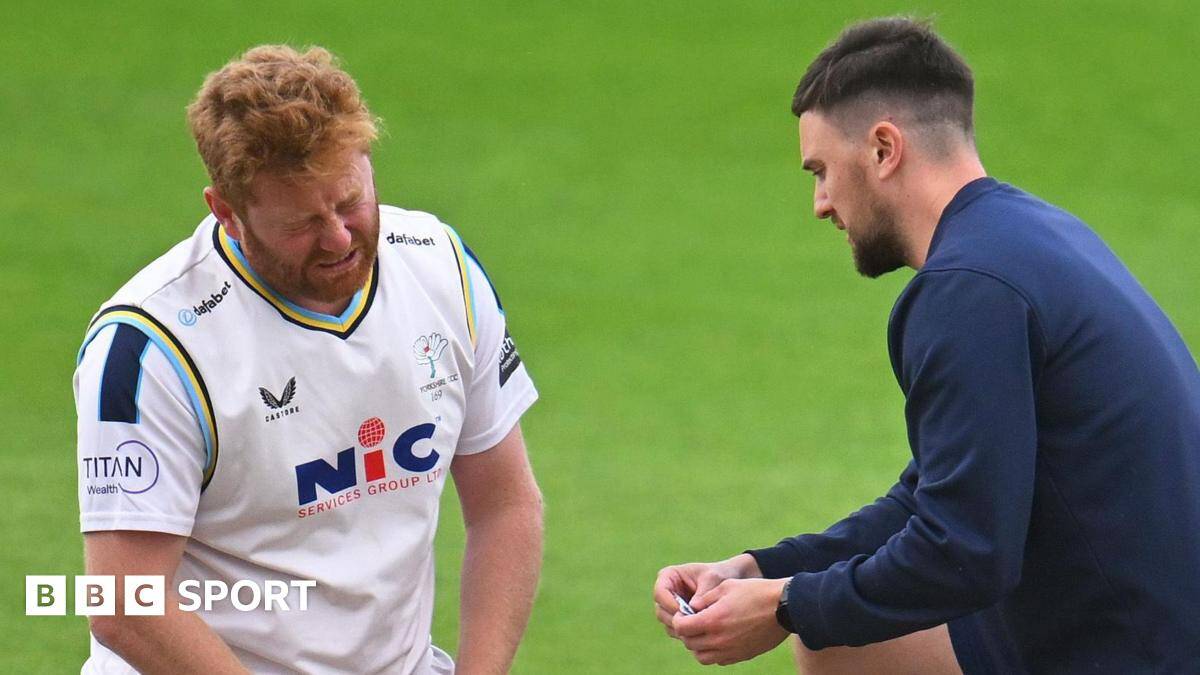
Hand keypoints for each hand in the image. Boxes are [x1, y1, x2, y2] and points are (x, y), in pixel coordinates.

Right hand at [653, 554, 760, 638]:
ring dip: (680, 629)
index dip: (669, 604)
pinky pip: (675, 630)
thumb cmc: (718, 575)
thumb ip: (703, 592)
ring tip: (698, 630)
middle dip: (675, 619)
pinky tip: (700, 633)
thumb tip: (692, 608)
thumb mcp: (712, 579)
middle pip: (660, 610)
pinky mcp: (677, 619)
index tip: (685, 612)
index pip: (660, 592)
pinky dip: (685, 634)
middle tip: (692, 626)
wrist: (726, 582)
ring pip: (667, 623)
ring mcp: (669, 607)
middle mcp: (665, 592)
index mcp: (668, 576)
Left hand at [673, 577, 789, 665]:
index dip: (678, 620)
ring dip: (697, 645)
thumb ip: (704, 599)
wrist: (785, 607)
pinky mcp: (741, 656)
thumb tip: (691, 608)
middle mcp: (720, 639)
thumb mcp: (726, 587)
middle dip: (686, 632)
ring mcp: (731, 650)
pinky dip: (712, 652)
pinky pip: (718, 660)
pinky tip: (718, 639)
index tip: (682, 614)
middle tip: (690, 622)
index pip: (681, 627)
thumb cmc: (756, 592)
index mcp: (713, 620)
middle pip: (689, 643)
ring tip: (703, 632)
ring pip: (701, 656)